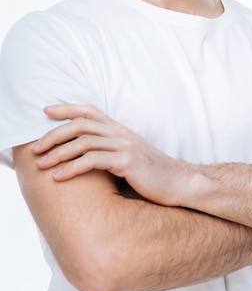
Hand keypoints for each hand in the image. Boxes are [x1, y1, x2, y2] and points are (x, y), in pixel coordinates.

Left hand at [32, 104, 188, 205]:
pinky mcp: (126, 162)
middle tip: (35, 149)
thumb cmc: (150, 172)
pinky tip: (59, 177)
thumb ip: (109, 149)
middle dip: (54, 135)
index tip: (45, 111)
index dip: (66, 108)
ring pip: (83, 142)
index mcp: (119, 129)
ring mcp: (124, 146)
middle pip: (80, 124)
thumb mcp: (128, 154)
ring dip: (58, 153)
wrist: (177, 182)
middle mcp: (120, 132)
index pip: (89, 111)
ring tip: (41, 165)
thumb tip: (85, 155)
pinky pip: (93, 161)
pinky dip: (72, 168)